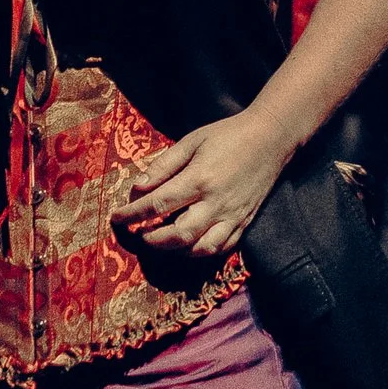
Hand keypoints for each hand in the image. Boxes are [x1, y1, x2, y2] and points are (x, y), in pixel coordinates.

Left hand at [111, 107, 297, 256]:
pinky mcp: (244, 222)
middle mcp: (216, 202)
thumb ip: (164, 165)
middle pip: (178, 235)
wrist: (270, 139)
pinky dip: (201, 253)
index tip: (116, 218)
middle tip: (138, 235)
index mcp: (199, 179)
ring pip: (200, 248)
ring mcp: (232, 216)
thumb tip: (138, 187)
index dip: (133, 214)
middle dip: (152, 240)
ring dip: (175, 251)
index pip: (158, 204)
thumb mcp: (192, 141)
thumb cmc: (227, 135)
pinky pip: (222, 249)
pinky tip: (188, 246)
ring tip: (160, 242)